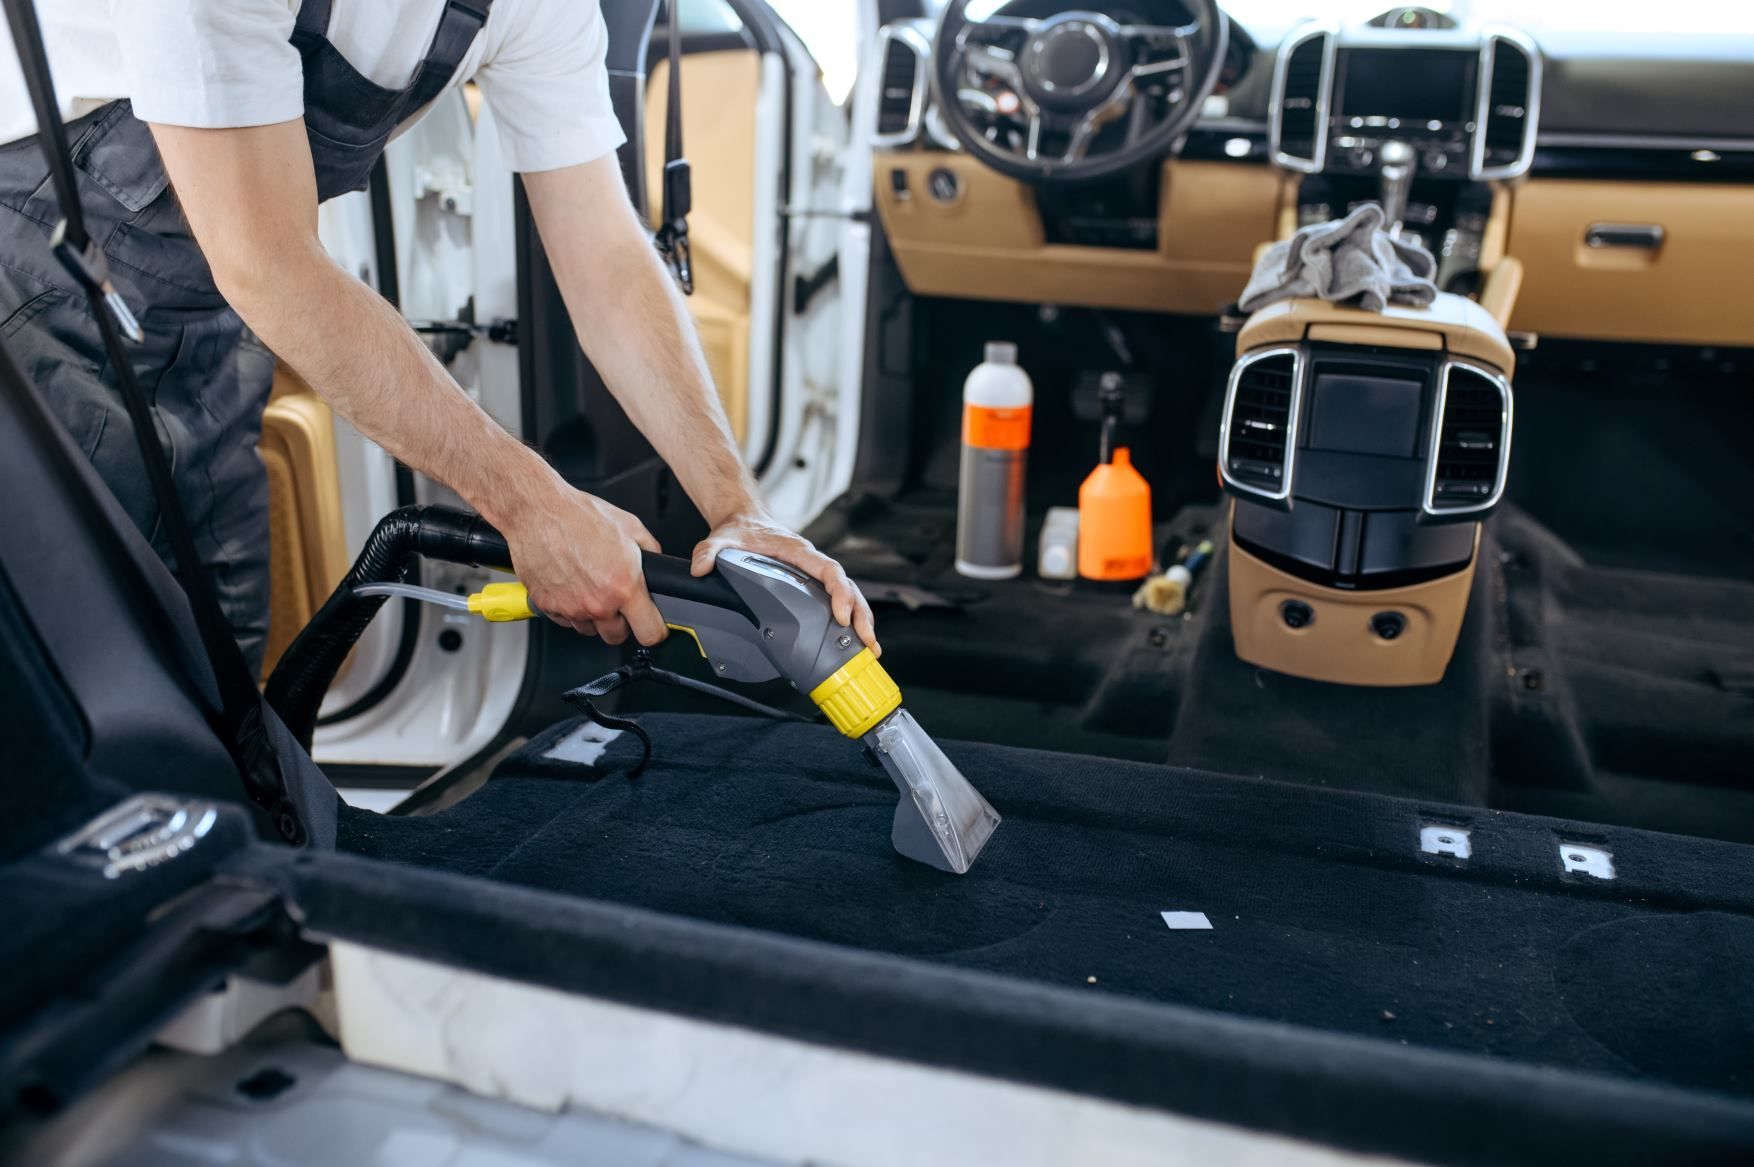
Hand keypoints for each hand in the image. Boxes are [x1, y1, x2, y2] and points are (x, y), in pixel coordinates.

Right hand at [500, 484, 667, 646]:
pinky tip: (571, 584)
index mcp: (624, 586)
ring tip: (590, 586)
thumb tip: (657, 567)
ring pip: (590, 629)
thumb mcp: (631, 526)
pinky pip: (565, 619)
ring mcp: (571, 607)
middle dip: (621, 622)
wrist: (538, 511)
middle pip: (617, 637)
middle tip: (617, 600)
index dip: (655, 630)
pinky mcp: (548, 606)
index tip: (653, 625)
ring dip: (594, 615)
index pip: (650, 633)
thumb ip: (651, 551)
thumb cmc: (578, 515)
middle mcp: (598, 603)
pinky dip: (570, 608)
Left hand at [692, 511, 877, 655]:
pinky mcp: (813, 586)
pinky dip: (850, 620)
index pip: (828, 569)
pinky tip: (855, 642)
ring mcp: (815, 575)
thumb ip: (710, 551)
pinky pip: (838, 601)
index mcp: (799, 551)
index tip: (840, 614)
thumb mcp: (722, 538)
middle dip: (860, 614)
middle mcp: (812, 563)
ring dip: (862, 620)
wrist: (745, 520)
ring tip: (870, 648)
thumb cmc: (741, 529)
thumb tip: (701, 567)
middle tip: (867, 640)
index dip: (839, 591)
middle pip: (848, 586)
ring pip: (850, 595)